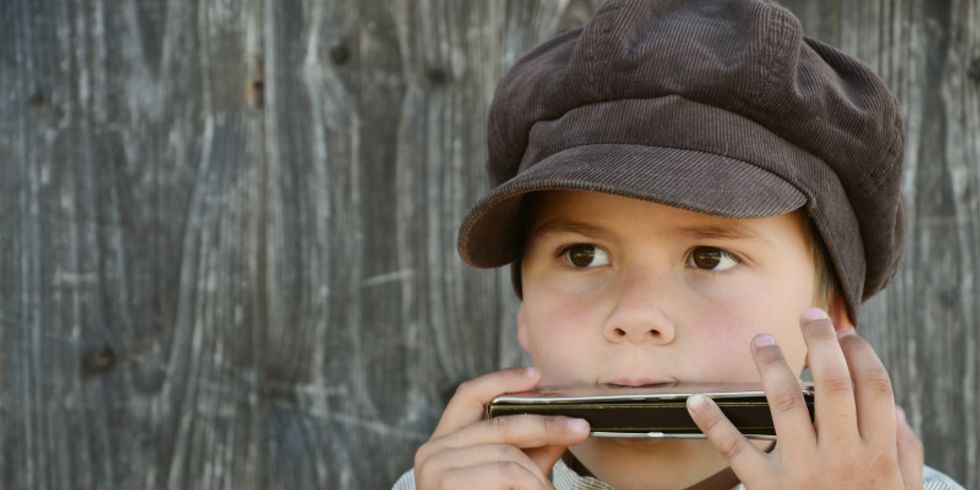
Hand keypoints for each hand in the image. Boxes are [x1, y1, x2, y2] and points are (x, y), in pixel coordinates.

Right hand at [414, 367, 590, 488]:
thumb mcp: (507, 477)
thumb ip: (530, 452)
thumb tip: (567, 427)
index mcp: (444, 441)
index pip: (468, 395)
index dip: (501, 379)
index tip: (536, 374)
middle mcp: (433, 450)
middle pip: (499, 423)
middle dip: (546, 424)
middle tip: (581, 428)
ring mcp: (436, 469)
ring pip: (508, 455)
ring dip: (538, 477)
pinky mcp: (446, 484)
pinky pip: (506, 474)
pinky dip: (531, 486)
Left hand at [686, 308, 923, 488]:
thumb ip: (904, 450)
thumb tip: (895, 408)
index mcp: (878, 455)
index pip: (874, 388)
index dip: (861, 353)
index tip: (845, 331)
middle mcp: (843, 458)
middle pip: (833, 386)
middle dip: (821, 344)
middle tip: (807, 315)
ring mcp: (803, 473)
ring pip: (786, 406)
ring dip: (773, 367)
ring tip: (761, 340)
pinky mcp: (768, 489)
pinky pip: (737, 452)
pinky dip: (713, 424)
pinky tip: (696, 400)